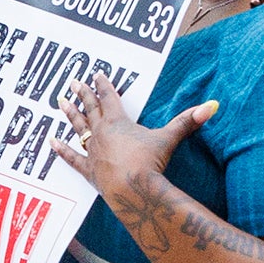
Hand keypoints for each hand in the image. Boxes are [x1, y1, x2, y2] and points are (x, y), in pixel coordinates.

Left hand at [44, 75, 215, 206]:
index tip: (96, 73)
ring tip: (60, 101)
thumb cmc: (149, 163)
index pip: (110, 97)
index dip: (104, 84)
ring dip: (70, 114)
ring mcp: (92, 151)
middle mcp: (102, 133)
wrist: (132, 189)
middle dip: (83, 94)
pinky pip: (71, 157)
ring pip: (78, 128)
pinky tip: (50, 142)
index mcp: (119, 122)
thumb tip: (212, 106)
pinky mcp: (88, 170)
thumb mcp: (170, 138)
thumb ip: (188, 121)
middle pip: (91, 109)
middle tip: (73, 81)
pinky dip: (61, 150)